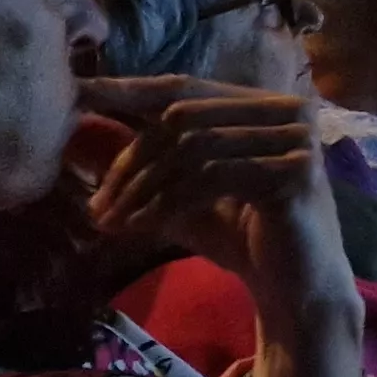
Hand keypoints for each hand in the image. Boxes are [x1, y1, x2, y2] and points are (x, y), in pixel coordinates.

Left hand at [81, 77, 350, 311]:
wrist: (297, 288)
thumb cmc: (243, 237)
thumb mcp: (184, 193)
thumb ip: (145, 162)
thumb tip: (80, 130)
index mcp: (262, 103)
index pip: (185, 87)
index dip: (129, 89)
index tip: (78, 92)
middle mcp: (287, 109)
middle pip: (183, 116)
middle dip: (131, 161)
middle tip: (97, 205)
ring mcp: (297, 138)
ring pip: (193, 146)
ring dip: (142, 187)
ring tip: (112, 222)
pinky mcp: (297, 172)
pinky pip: (213, 177)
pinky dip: (169, 202)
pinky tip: (143, 228)